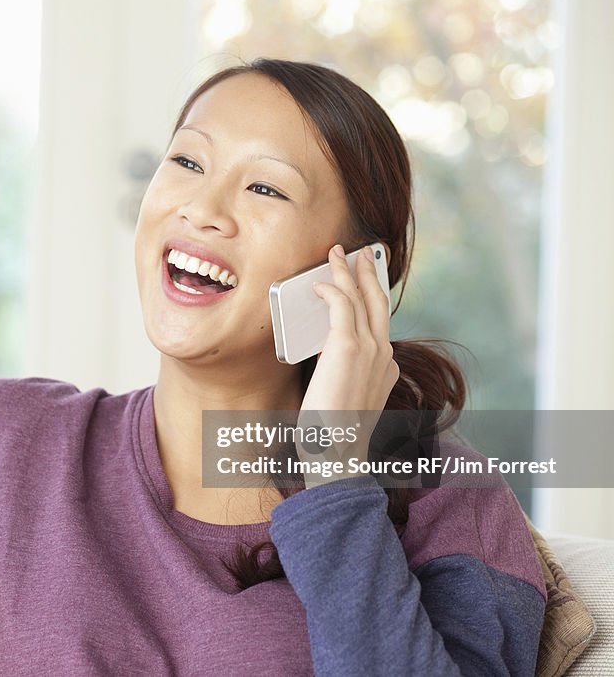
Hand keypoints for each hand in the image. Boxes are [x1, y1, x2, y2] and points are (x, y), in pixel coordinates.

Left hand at [296, 243, 398, 484]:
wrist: (337, 452)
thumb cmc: (333, 434)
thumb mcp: (343, 398)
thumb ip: (340, 373)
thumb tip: (324, 358)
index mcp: (387, 368)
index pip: (380, 324)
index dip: (371, 299)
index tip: (363, 283)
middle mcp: (385, 355)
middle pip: (379, 302)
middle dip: (369, 273)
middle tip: (360, 253)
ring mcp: (371, 350)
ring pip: (361, 298)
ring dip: (347, 272)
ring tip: (336, 254)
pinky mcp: (349, 347)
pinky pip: (342, 306)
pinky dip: (332, 289)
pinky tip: (320, 283)